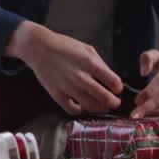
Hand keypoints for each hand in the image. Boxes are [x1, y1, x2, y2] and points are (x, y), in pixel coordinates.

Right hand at [7, 21, 122, 114]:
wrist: (39, 48)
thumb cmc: (64, 46)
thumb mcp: (87, 49)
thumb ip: (101, 65)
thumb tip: (111, 79)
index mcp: (90, 63)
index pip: (114, 82)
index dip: (118, 88)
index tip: (117, 89)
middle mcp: (80, 77)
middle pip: (105, 98)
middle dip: (113, 102)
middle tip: (114, 102)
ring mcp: (68, 87)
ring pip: (90, 107)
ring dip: (99, 109)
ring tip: (101, 106)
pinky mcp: (57, 95)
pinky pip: (72, 110)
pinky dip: (80, 111)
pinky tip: (82, 106)